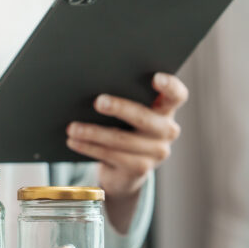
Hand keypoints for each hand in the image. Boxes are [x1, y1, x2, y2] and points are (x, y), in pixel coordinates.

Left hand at [66, 73, 187, 205]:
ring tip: (72, 127)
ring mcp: (156, 152)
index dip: (170, 86)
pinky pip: (111, 156)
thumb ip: (122, 98)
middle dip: (120, 108)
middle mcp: (167, 130)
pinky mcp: (140, 169)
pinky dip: (89, 147)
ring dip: (93, 132)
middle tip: (98, 101)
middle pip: (144, 117)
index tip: (156, 78)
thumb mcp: (126, 113)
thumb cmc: (122, 127)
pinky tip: (73, 141)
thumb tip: (90, 82)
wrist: (123, 169)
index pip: (176, 95)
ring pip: (122, 139)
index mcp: (166, 109)